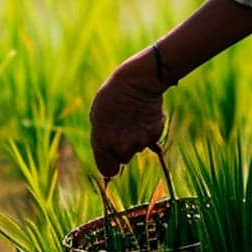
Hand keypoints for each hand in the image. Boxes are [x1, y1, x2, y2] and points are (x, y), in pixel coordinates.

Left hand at [89, 53, 165, 178]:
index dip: (110, 165)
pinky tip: (144, 116)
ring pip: (137, 148)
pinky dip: (148, 131)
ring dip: (135, 137)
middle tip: (123, 127)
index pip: (107, 170)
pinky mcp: (154, 135)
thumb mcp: (98, 116)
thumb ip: (101, 138)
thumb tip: (108, 155)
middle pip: (123, 159)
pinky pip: (150, 139)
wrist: (137, 81)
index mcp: (102, 142)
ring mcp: (139, 142)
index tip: (112, 160)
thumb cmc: (113, 95)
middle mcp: (121, 146)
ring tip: (133, 117)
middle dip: (123, 147)